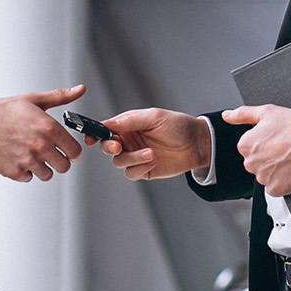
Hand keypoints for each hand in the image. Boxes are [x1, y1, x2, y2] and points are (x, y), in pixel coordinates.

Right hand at [0, 85, 85, 181]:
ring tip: (31, 154)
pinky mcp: (15, 171)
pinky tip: (18, 157)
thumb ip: (60, 97)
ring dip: (42, 167)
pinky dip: (25, 171)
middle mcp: (40, 146)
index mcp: (48, 128)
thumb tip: (80, 90)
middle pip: (64, 166)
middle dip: (59, 160)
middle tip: (49, 152)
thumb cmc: (2, 112)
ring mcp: (28, 160)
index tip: (66, 148)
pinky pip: (29, 178)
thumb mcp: (33, 99)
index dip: (71, 150)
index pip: (75, 151)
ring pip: (48, 174)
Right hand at [91, 107, 210, 179]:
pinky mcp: (144, 170)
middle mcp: (130, 141)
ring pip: (119, 162)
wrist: (197, 144)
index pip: (106, 129)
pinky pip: (131, 173)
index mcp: (129, 125)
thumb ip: (131, 120)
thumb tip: (109, 123)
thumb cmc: (178, 126)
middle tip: (118, 146)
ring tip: (150, 153)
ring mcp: (136, 156)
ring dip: (132, 158)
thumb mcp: (154, 117)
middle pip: (108, 147)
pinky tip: (153, 161)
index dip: (96, 134)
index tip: (92, 139)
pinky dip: (140, 168)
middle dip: (110, 148)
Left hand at [221, 104, 290, 196]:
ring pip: (265, 176)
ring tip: (288, 157)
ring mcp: (264, 178)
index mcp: (245, 145)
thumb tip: (227, 115)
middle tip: (282, 148)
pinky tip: (290, 169)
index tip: (274, 139)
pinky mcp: (277, 189)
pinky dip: (282, 181)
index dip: (262, 143)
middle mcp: (251, 163)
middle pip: (255, 163)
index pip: (248, 148)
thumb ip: (242, 114)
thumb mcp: (266, 112)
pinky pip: (275, 188)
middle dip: (266, 157)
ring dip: (274, 170)